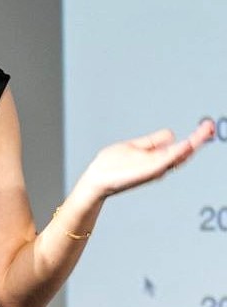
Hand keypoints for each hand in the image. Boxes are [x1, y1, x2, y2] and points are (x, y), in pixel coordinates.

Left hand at [79, 120, 214, 198]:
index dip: (194, 137)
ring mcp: (154, 168)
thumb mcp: (134, 146)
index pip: (180, 146)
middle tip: (209, 127)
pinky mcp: (147, 172)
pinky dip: (176, 154)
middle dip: (198, 139)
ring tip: (204, 132)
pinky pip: (165, 162)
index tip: (206, 126)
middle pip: (184, 152)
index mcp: (157, 157)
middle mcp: (159, 164)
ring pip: (178, 156)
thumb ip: (152, 141)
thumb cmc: (111, 165)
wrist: (96, 180)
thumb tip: (171, 134)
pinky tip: (186, 145)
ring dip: (192, 144)